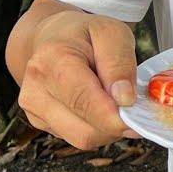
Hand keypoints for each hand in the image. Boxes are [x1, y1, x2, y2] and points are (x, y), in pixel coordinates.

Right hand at [15, 10, 139, 148]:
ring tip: (119, 105)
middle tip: (138, 111)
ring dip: (108, 129)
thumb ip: (120, 63)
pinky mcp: (38, 122)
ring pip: (81, 139)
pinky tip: (102, 109)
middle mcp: (36, 88)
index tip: (138, 119)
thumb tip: (124, 99)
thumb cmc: (86, 34)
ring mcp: (33, 108)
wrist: (53, 37)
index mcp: (53, 59)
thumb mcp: (112, 32)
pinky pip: (76, 137)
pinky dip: (96, 129)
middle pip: (83, 129)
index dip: (113, 117)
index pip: (83, 100)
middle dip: (115, 125)